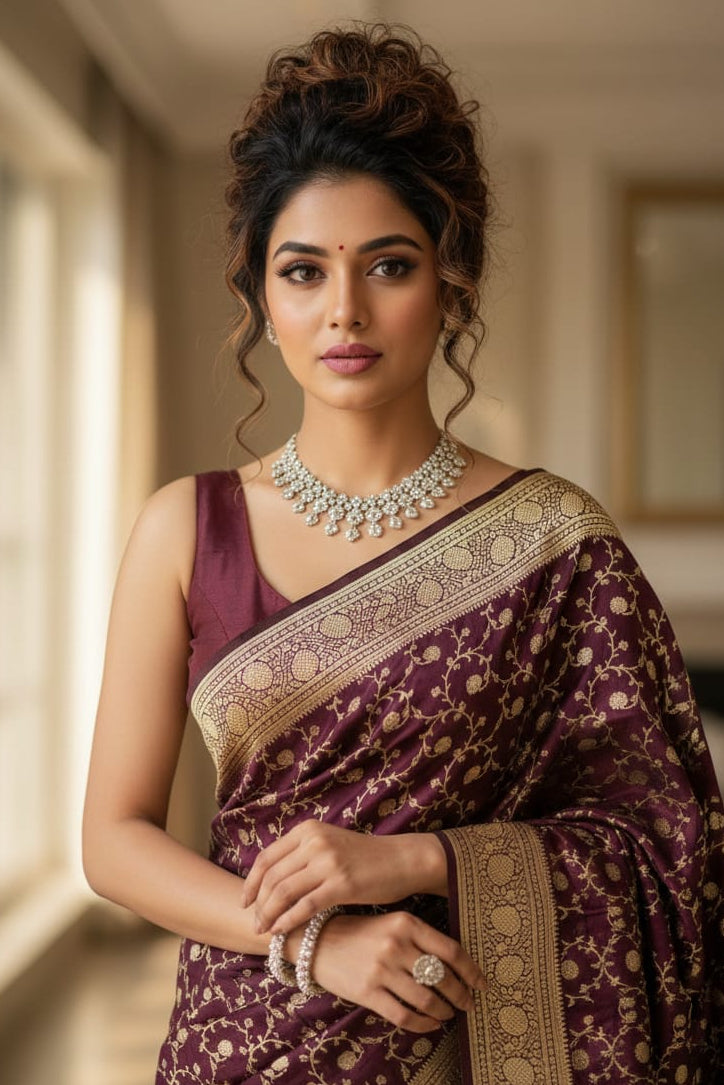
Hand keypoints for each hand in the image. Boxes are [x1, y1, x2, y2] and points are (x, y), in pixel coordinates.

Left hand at [241, 821, 447, 933]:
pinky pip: (305, 906)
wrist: (401, 860)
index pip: (267, 857)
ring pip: (284, 892)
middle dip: (258, 903)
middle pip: (272, 876)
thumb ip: (302, 854)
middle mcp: (314, 842)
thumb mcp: (329, 844)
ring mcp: (328, 862)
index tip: (245, 901)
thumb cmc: (364, 857)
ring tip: (264, 930)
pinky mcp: (341, 883)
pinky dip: (288, 920)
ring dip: (269, 914)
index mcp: (308, 830)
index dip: (251, 882)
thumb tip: (270, 881)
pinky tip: (282, 932)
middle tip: (254, 923)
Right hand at [296, 910, 485, 1033]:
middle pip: (442, 977)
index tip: (482, 984)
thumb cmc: (360, 932)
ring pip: (426, 999)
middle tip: (469, 1004)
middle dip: (461, 995)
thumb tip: (455, 964)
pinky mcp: (368, 992)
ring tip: (449, 1015)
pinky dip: (423, 1024)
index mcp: (406, 923)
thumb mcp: (391, 923)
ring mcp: (381, 969)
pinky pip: (405, 1015)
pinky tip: (430, 1025)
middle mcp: (396, 944)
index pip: (451, 950)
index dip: (471, 971)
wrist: (317, 941)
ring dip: (444, 1011)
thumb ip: (420, 938)